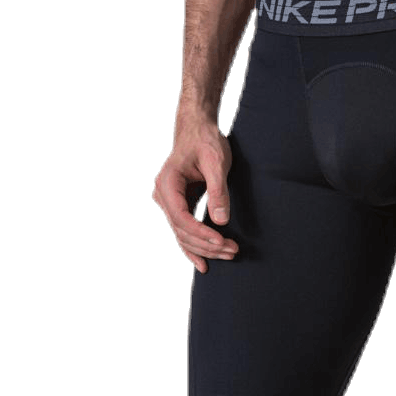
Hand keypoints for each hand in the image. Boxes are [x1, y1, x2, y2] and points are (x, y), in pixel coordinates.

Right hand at [152, 118, 238, 273]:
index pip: (180, 217)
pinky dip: (193, 247)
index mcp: (167, 183)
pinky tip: (203, 264)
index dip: (200, 233)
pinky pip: (182, 231)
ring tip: (229, 254)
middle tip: (233, 250)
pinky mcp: (177, 206)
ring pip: (181, 234)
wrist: (197, 131)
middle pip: (181, 230)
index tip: (221, 241)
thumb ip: (218, 190)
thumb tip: (220, 221)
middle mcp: (161, 195)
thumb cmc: (206, 141)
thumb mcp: (216, 162)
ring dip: (204, 248)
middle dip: (206, 244)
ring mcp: (167, 203)